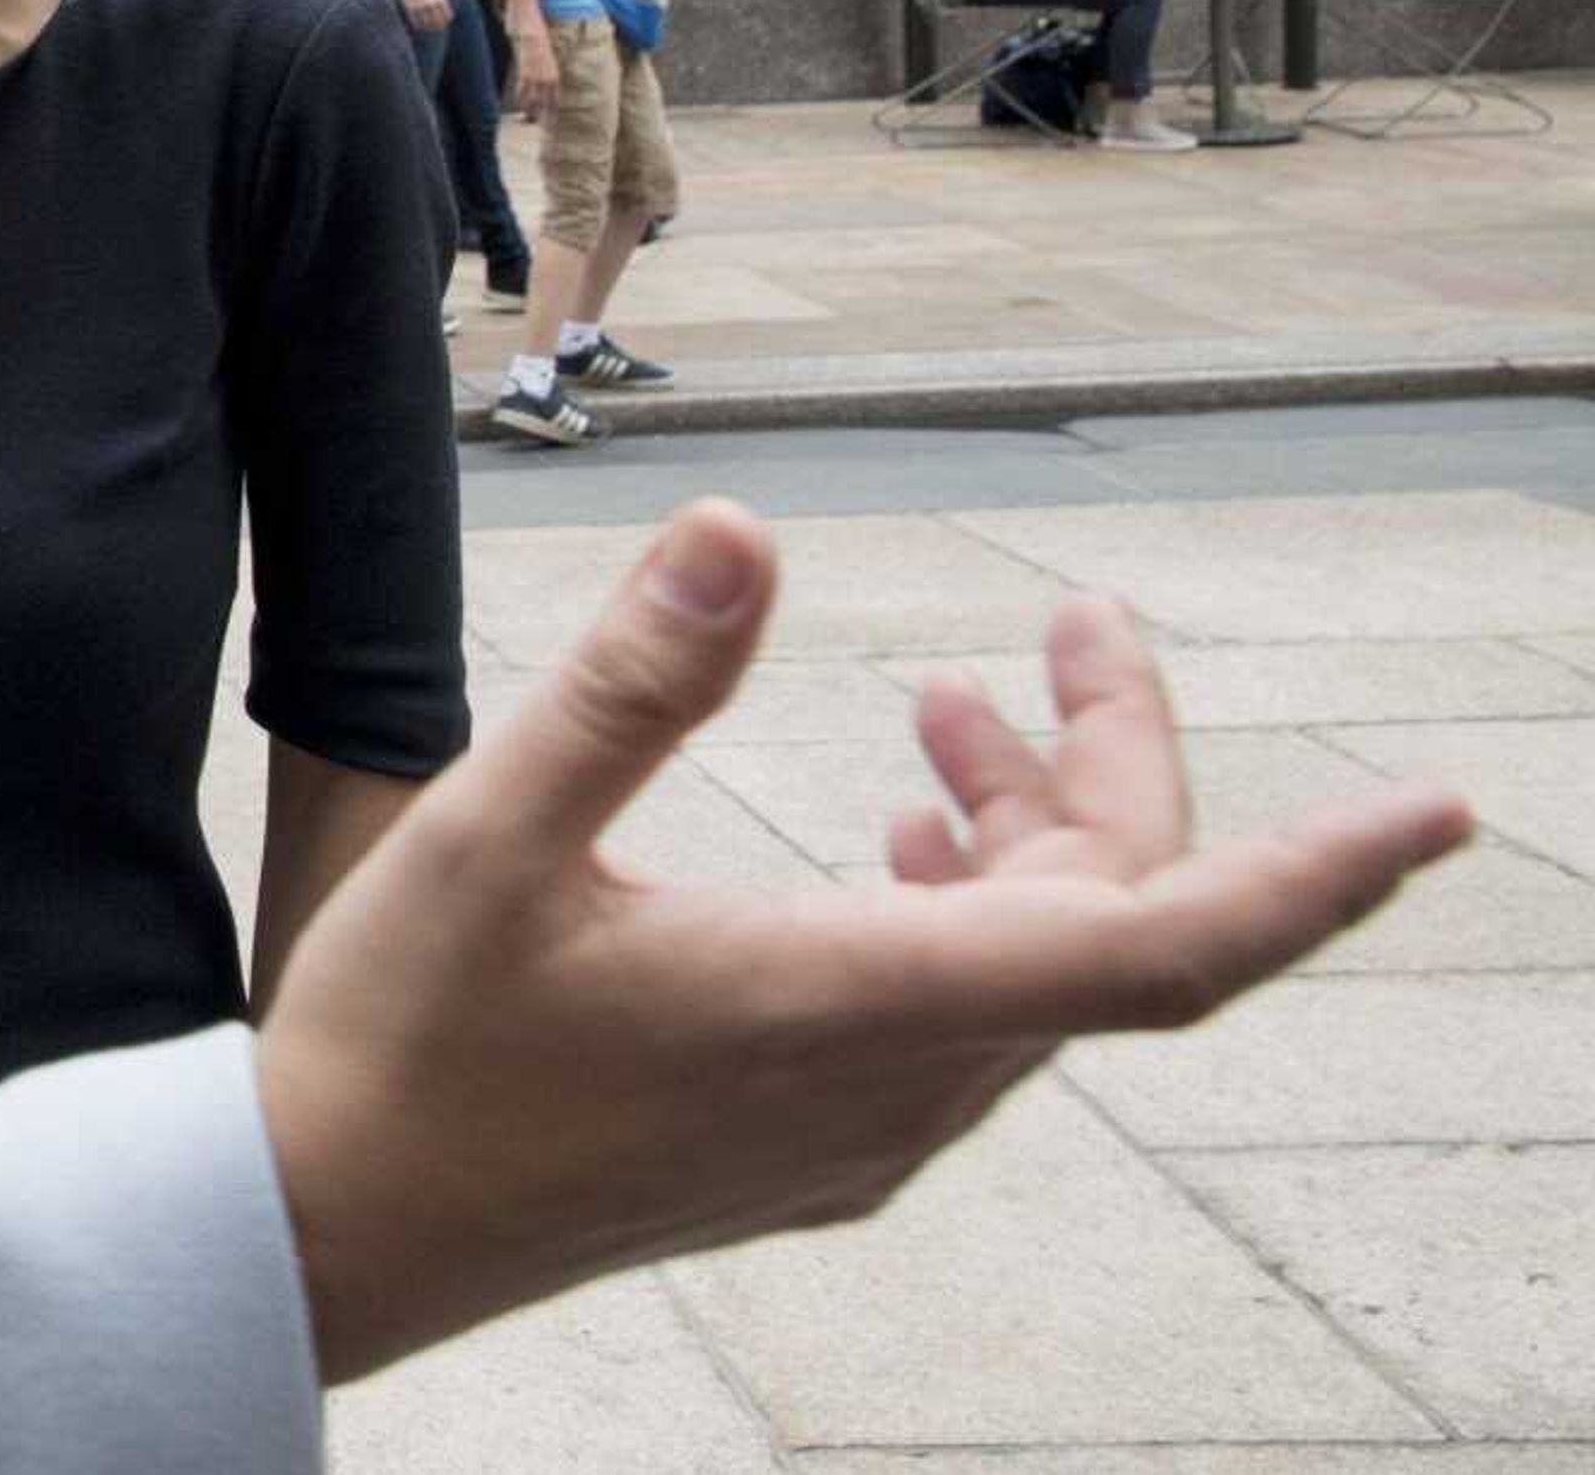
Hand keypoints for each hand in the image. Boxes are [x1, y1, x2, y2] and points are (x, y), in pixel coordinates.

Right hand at [253, 500, 1467, 1383]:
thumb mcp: (492, 832)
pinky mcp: (807, 1152)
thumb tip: (745, 527)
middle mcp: (891, 1088)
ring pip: (1034, 973)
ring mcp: (856, 1136)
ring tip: (948, 710)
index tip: (1437, 812)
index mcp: (847, 1006)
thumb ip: (633, 680)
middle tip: (1074, 621)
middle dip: (1114, 762)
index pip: (1155, 945)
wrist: (325, 1235)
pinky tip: (894, 846)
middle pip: (1106, 925)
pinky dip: (973, 910)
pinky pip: (968, 1025)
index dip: (1312, 875)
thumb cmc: (405, 1046)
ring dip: (1030, 832)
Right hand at [400, 0, 451, 33]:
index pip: (447, 15)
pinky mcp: (411, 7)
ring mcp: (421, 6)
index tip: (444, 22)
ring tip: (427, 28)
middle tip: (436, 28)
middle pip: (438, 21)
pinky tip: (418, 25)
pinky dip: (418, 24)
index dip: (446, 20)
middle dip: (438, 26)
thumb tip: (440, 7)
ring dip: (428, 27)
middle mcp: (432, 4)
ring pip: (427, 23)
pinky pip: (416, 20)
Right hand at [509, 37, 559, 121]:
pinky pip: (522, 90)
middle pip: (544, 103)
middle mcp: (547, 80)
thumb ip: (551, 80)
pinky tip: (519, 106)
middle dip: (541, 116)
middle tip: (539, 127)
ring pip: (532, 99)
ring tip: (527, 120)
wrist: (535, 38)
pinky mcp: (525, 73)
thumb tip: (549, 93)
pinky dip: (520, 100)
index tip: (550, 124)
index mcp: (555, 79)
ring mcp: (535, 77)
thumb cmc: (543, 52)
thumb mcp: (552, 67)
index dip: (552, 113)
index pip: (555, 101)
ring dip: (529, 111)